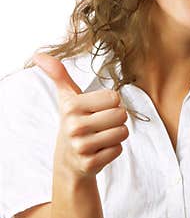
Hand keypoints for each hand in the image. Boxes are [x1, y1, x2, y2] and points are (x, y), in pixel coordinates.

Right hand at [33, 53, 128, 177]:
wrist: (68, 159)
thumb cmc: (74, 122)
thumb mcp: (67, 97)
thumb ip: (59, 75)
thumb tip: (38, 55)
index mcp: (71, 106)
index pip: (114, 97)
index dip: (111, 103)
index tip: (97, 110)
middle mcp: (74, 126)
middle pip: (121, 114)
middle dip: (116, 119)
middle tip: (100, 125)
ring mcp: (81, 146)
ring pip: (123, 132)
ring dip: (116, 134)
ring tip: (100, 136)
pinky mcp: (90, 163)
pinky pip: (119, 149)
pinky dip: (113, 150)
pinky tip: (99, 150)